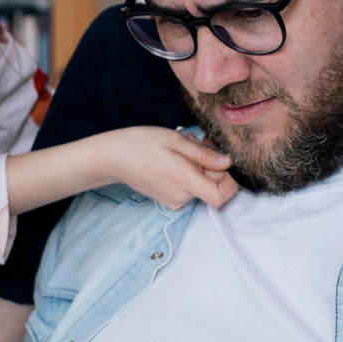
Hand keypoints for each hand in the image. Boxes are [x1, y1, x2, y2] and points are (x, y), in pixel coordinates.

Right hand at [96, 126, 238, 209]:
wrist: (113, 158)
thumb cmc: (141, 143)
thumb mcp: (175, 140)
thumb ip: (204, 154)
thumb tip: (228, 162)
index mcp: (184, 180)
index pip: (221, 196)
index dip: (230, 181)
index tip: (224, 161)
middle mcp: (181, 196)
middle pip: (213, 187)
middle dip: (213, 164)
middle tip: (198, 141)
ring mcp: (174, 200)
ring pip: (201, 184)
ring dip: (200, 165)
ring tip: (183, 146)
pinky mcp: (168, 199)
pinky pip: (189, 187)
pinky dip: (189, 172)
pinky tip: (176, 157)